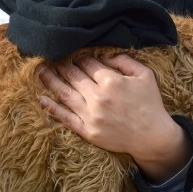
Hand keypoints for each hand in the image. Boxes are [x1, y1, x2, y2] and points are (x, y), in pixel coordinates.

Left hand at [37, 54, 192, 184]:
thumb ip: (126, 61)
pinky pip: (65, 117)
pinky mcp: (87, 130)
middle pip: (73, 76)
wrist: (152, 136)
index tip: (75, 55)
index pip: (88, 64)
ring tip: (40, 71)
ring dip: (50, 80)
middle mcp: (98, 97)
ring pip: (64, 93)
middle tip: (51, 57)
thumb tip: (105, 54)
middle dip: (61, 65)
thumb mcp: (146, 76)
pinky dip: (52, 108)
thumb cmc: (150, 104)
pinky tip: (42, 99)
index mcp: (111, 81)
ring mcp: (90, 115)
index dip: (80, 57)